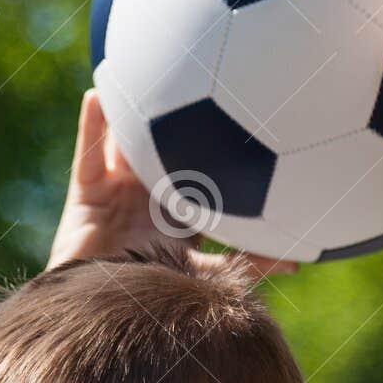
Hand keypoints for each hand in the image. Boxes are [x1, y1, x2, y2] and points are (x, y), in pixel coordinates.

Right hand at [46, 89, 297, 279]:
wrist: (99, 316)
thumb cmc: (151, 298)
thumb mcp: (202, 275)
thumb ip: (243, 263)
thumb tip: (298, 261)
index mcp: (180, 214)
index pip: (204, 175)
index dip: (221, 150)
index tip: (249, 113)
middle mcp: (149, 196)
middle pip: (163, 146)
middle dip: (175, 114)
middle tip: (197, 69)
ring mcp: (116, 191)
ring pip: (125, 141)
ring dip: (130, 109)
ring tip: (141, 66)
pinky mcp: (85, 193)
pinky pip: (87, 153)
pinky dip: (91, 125)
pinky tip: (96, 93)